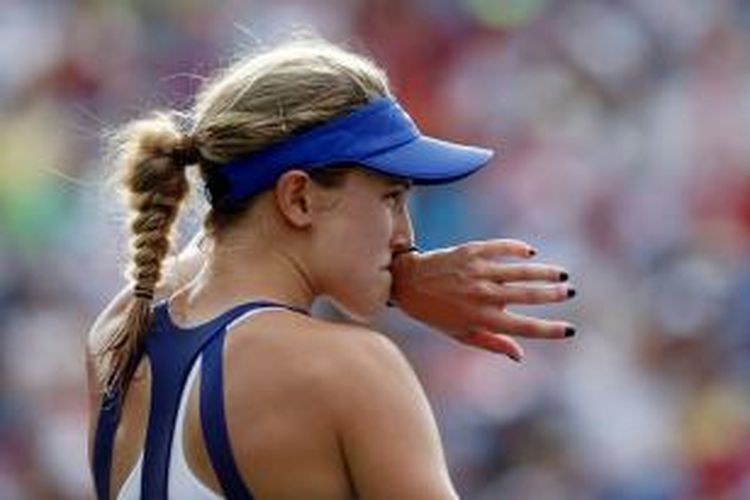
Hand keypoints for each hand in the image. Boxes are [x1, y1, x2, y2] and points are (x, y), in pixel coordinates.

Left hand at [389, 240, 575, 361]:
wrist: (408, 283)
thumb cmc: (436, 313)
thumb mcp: (461, 334)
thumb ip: (492, 344)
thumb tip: (521, 356)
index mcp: (482, 319)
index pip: (524, 328)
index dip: (549, 330)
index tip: (569, 330)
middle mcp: (482, 296)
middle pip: (527, 296)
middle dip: (553, 295)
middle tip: (569, 292)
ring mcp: (477, 272)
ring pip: (520, 271)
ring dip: (544, 272)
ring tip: (562, 274)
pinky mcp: (471, 252)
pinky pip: (501, 248)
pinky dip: (518, 249)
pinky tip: (531, 252)